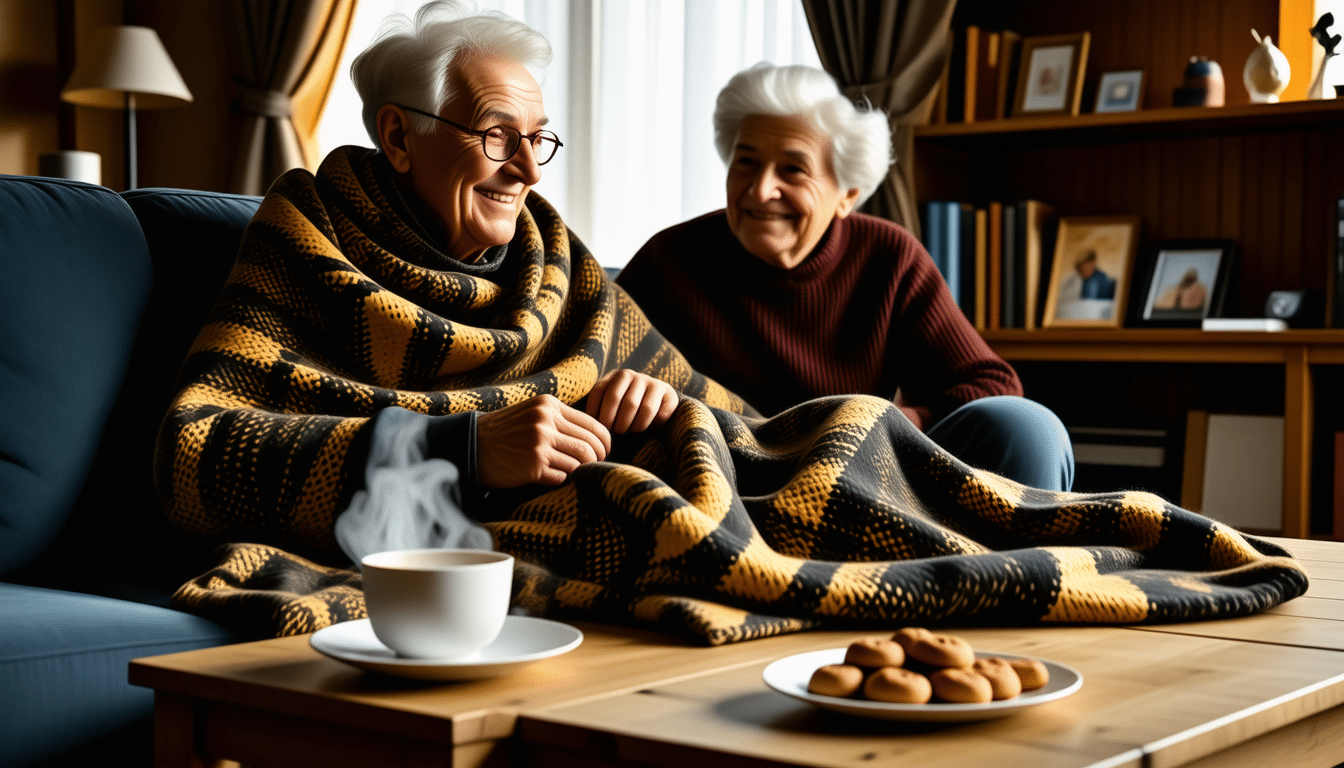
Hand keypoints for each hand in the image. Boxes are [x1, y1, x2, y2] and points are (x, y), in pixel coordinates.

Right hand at [476, 395, 610, 487]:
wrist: (473, 445)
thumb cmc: (505, 432)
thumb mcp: (531, 413)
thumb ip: (559, 419)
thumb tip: (594, 436)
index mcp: (549, 406)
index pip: (592, 424)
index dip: (604, 441)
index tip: (604, 450)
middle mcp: (545, 422)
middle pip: (590, 445)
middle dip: (598, 458)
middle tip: (596, 465)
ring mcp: (539, 444)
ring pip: (579, 462)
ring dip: (580, 470)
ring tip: (574, 471)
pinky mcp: (533, 466)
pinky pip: (562, 476)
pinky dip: (562, 478)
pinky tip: (551, 476)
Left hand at [585, 369, 678, 434]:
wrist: (659, 404)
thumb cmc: (627, 410)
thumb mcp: (612, 405)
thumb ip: (600, 411)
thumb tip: (589, 429)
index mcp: (613, 376)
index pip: (598, 392)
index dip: (597, 414)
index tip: (600, 429)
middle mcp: (631, 375)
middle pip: (615, 399)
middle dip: (613, 422)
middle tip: (615, 433)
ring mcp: (650, 382)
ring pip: (638, 407)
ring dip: (632, 425)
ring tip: (630, 430)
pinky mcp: (668, 393)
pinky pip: (657, 414)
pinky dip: (652, 425)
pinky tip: (649, 427)